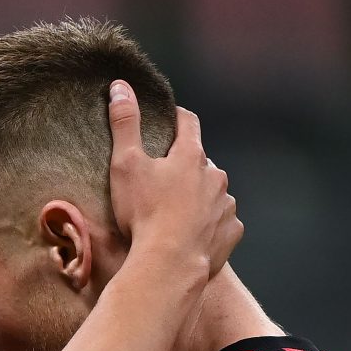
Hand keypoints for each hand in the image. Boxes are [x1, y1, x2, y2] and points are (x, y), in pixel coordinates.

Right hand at [107, 79, 241, 277]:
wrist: (169, 263)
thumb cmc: (144, 213)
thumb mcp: (126, 164)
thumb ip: (125, 124)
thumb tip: (120, 87)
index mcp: (191, 157)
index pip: (188, 123)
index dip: (176, 117)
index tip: (168, 119)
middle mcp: (216, 177)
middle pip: (201, 162)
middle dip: (186, 165)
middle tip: (163, 177)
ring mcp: (226, 206)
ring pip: (213, 193)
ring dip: (199, 196)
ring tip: (175, 212)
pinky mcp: (230, 232)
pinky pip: (222, 223)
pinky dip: (209, 224)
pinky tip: (191, 234)